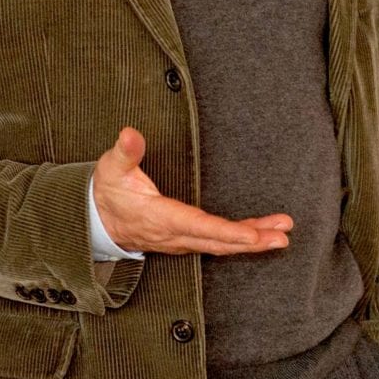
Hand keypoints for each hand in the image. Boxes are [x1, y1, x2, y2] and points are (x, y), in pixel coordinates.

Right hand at [93, 126, 291, 255]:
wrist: (96, 220)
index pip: (198, 226)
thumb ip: (125, 152)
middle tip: (282, 236)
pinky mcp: (186, 239)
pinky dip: (240, 241)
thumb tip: (131, 133)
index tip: (252, 235)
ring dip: (252, 242)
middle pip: (218, 242)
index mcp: (160, 217)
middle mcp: (174, 234)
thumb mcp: (111, 168)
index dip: (226, 232)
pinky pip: (216, 244)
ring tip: (281, 237)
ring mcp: (181, 240)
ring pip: (220, 245)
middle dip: (251, 240)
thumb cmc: (107, 191)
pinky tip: (261, 236)